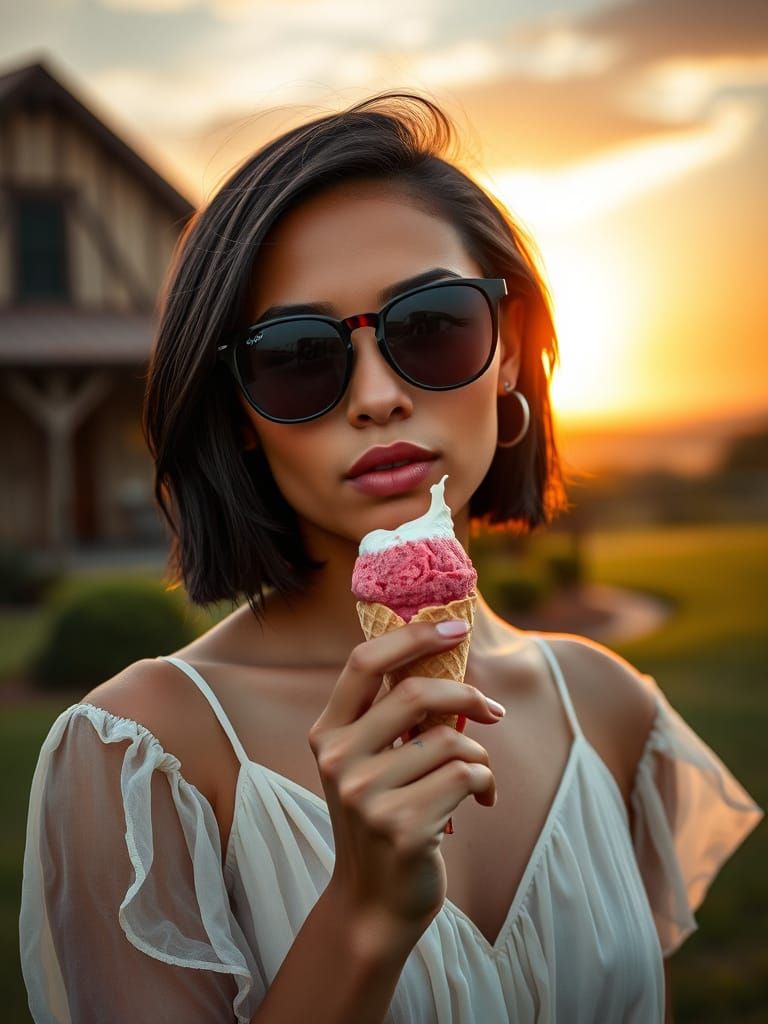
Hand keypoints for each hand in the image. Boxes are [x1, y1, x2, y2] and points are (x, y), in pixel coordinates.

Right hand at [307, 620, 503, 942]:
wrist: (374, 902)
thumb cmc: (384, 816)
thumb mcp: (369, 763)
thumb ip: (390, 717)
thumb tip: (443, 654)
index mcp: (326, 733)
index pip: (363, 662)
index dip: (411, 636)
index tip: (454, 626)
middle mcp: (337, 760)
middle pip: (415, 693)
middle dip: (466, 695)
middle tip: (492, 711)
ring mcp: (365, 795)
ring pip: (450, 739)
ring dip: (479, 753)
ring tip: (477, 775)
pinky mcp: (401, 826)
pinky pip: (468, 775)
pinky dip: (487, 782)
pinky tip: (482, 800)